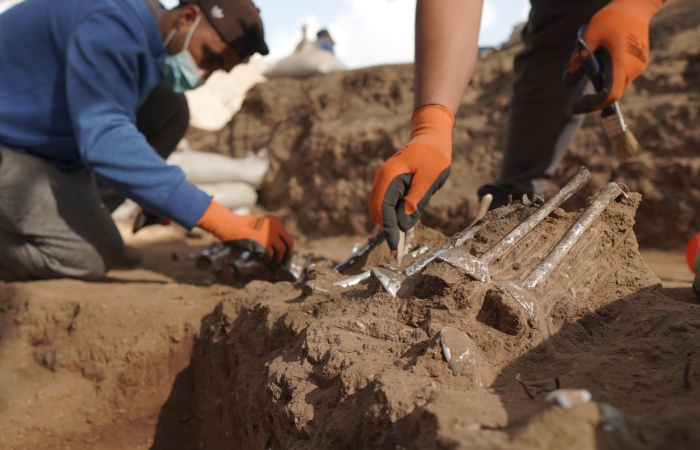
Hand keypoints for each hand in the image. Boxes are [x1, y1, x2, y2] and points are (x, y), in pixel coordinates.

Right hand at [196, 200, 293, 264]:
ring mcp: (270, 235)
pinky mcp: (263, 243)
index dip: (288, 250)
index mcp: (275, 221)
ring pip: (281, 252)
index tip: (285, 257)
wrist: (230, 226)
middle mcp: (275, 227)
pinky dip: (268, 260)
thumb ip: (270, 234)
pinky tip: (264, 261)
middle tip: (282, 265)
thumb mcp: (260, 225)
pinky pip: (270, 255)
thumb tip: (279, 252)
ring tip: (272, 264)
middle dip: (286, 257)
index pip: (287, 238)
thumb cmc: (241, 227)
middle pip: (288, 245)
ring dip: (277, 260)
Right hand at [369, 105, 453, 249]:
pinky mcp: (388, 183)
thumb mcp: (428, 180)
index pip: (383, 209)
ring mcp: (382, 180)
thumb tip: (402, 224)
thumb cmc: (433, 156)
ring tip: (405, 231)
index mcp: (389, 177)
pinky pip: (385, 202)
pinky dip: (391, 214)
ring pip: (379, 208)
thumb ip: (414, 201)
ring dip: (390, 221)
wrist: (431, 137)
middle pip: (376, 210)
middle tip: (400, 245)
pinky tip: (404, 219)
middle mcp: (381, 179)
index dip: (388, 229)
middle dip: (387, 227)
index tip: (394, 246)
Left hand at [565, 0, 662, 112]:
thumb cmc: (613, 18)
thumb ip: (580, 58)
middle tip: (582, 100)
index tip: (580, 106)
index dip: (595, 104)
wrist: (636, 5)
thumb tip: (570, 76)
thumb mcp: (590, 35)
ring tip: (589, 77)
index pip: (611, 95)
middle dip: (598, 98)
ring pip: (620, 85)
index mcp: (622, 63)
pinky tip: (600, 67)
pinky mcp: (640, 61)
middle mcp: (634, 68)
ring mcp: (639, 65)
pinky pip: (624, 76)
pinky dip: (611, 78)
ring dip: (604, 86)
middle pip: (615, 93)